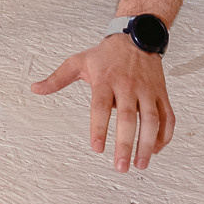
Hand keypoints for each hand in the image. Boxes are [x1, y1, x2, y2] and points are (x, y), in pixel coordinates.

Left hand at [33, 35, 174, 170]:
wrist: (138, 36)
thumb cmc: (105, 54)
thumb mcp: (79, 62)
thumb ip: (57, 78)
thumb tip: (35, 88)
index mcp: (105, 80)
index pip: (101, 106)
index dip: (99, 127)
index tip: (97, 149)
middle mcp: (128, 85)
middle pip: (128, 117)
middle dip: (125, 143)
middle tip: (120, 167)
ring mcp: (147, 90)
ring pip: (152, 119)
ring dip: (148, 144)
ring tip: (140, 164)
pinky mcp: (161, 93)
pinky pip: (168, 117)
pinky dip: (165, 136)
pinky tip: (156, 150)